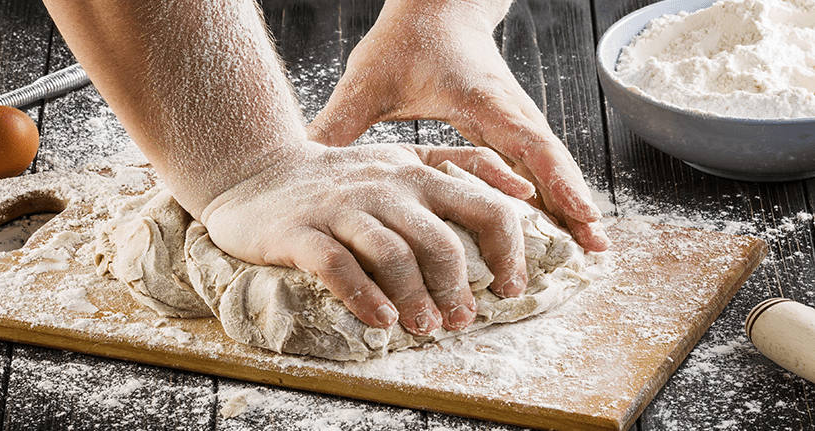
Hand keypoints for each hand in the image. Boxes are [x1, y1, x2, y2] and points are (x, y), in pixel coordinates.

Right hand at [200, 141, 534, 334]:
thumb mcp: (402, 158)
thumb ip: (459, 165)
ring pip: (392, 255)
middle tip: (459, 320)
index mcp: (417, 174)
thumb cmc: (339, 177)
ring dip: (414, 298)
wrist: (257, 170)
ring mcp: (342, 208)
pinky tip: (379, 319)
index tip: (509, 287)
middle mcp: (385, 187)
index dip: (508, 251)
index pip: (484, 206)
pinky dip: (363, 297)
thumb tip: (523, 191)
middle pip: (439, 241)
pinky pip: (338, 266)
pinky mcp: (302, 231)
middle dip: (456, 288)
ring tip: (423, 326)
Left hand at [308, 0, 609, 251]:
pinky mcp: (509, 126)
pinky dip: (554, 193)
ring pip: (551, 165)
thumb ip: (340, 121)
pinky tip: (562, 225)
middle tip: (598, 247)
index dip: (552, 179)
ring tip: (595, 248)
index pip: (526, 142)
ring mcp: (514, 118)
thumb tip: (304, 161)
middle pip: (552, 160)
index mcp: (482, 99)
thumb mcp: (369, 78)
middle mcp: (509, 110)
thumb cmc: (406, 39)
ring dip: (572, 203)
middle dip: (576, 203)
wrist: (436, 8)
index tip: (575, 212)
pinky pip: (538, 164)